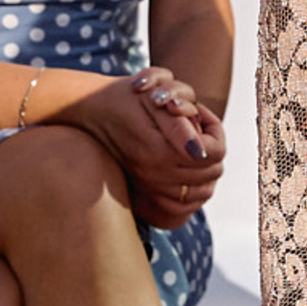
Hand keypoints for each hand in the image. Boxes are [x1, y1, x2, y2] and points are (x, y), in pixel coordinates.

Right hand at [71, 68, 225, 227]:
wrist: (90, 112)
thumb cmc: (125, 99)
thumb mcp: (154, 101)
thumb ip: (180, 129)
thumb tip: (200, 152)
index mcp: (161, 153)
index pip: (216, 153)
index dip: (216, 131)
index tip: (200, 115)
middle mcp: (156, 177)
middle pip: (213, 173)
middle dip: (213, 148)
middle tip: (196, 128)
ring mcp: (150, 188)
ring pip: (203, 191)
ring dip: (205, 169)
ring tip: (192, 147)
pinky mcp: (145, 194)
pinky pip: (184, 207)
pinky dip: (193, 190)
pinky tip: (185, 168)